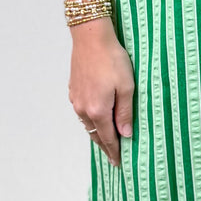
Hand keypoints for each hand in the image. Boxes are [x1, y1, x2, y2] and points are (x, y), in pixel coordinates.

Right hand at [68, 18, 134, 167]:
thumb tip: (126, 134)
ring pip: (87, 123)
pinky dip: (90, 119)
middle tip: (113, 156)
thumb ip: (125, 113)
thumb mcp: (127, 87)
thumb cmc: (112, 59)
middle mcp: (83, 109)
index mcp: (98, 111)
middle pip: (96, 134)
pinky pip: (82, 111)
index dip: (114, 152)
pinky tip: (97, 116)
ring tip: (107, 138)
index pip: (108, 138)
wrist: (91, 38)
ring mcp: (76, 99)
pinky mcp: (73, 90)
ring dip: (97, 132)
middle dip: (105, 145)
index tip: (118, 163)